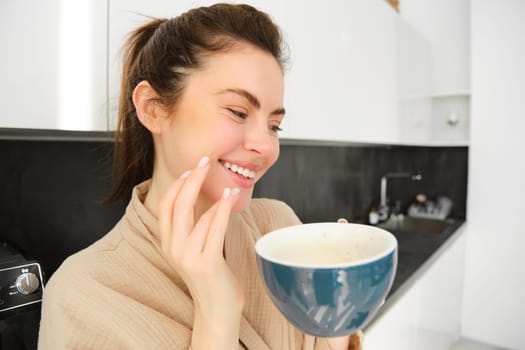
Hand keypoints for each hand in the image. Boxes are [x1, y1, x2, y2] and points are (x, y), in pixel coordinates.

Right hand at [158, 156, 243, 348]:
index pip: (166, 205)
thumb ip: (194, 225)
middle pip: (177, 205)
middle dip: (191, 179)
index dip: (177, 184)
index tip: (192, 168)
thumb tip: (201, 194)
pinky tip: (229, 197)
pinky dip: (221, 209)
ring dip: (213, 195)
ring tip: (227, 185)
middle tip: (204, 161)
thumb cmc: (211, 274)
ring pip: (197, 216)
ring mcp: (187, 257)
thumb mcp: (195, 247)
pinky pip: (213, 228)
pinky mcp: (205, 263)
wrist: (217, 308)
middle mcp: (173, 248)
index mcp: (168, 243)